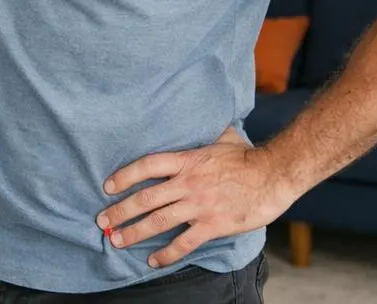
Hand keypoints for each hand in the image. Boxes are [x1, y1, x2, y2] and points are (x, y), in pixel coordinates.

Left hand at [95, 127, 296, 268]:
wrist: (274, 175)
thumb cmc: (248, 156)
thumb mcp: (221, 137)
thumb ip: (203, 133)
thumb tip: (198, 117)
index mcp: (187, 160)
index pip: (147, 165)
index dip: (124, 176)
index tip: (108, 186)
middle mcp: (188, 183)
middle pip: (146, 198)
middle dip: (120, 210)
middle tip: (102, 220)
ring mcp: (199, 206)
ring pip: (158, 221)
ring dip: (134, 232)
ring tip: (116, 240)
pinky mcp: (212, 225)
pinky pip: (183, 243)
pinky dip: (166, 254)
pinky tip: (152, 260)